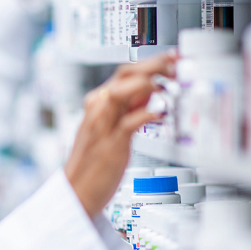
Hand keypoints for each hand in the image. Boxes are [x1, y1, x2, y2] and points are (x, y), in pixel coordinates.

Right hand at [64, 54, 176, 217]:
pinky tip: (162, 113)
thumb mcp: (111, 130)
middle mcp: (98, 110)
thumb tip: (150, 96)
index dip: (149, 63)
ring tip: (169, 82)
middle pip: (124, 75)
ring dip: (149, 82)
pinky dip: (147, 114)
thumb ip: (128, 111)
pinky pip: (129, 122)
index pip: (124, 74)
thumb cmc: (93, 164)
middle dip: (152, 65)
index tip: (170, 58)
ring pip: (122, 91)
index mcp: (97, 104)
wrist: (75, 191)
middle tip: (175, 63)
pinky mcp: (110, 144)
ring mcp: (102, 126)